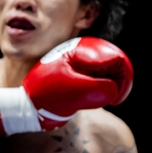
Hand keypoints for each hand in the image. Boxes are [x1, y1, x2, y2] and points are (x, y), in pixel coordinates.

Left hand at [0, 37, 133, 134]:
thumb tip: (113, 89)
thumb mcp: (74, 92)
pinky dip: (101, 88)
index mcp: (79, 49)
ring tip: (101, 99)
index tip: (116, 98)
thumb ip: (99, 88)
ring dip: (109, 86)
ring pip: (108, 71)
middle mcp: (81, 51)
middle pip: (115, 62)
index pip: (115, 57)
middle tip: (112, 100)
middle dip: (118, 82)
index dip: (123, 79)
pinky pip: (99, 78)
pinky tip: (92, 98)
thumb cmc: (46, 95)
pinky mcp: (78, 71)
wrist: (27, 103)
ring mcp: (80, 60)